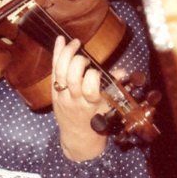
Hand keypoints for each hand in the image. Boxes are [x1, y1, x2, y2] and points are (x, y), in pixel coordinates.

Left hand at [50, 36, 110, 161]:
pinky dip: (56, 54)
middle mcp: (75, 100)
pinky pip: (53, 71)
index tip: (97, 71)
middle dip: (78, 62)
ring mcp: (62, 96)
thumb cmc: (95, 120)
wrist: (77, 136)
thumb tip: (123, 72)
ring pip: (60, 72)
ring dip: (66, 54)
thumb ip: (114, 87)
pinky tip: (60, 40)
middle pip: (72, 77)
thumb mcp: (107, 106)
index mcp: (90, 104)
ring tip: (74, 44)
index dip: (93, 75)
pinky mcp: (54, 93)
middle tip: (84, 59)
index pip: (90, 87)